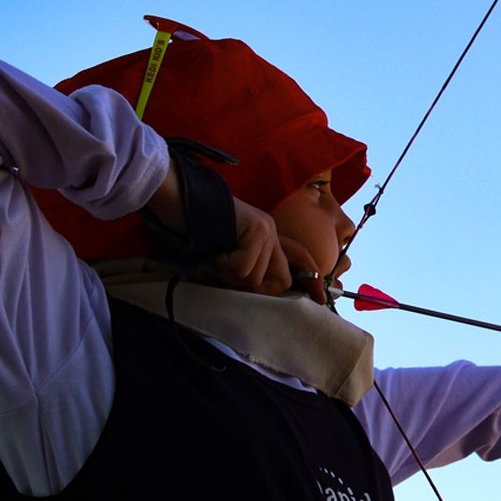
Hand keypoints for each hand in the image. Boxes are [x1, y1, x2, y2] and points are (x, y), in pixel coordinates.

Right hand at [206, 198, 326, 303]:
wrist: (179, 200)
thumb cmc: (198, 232)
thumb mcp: (225, 257)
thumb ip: (245, 271)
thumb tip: (258, 294)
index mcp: (268, 237)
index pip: (300, 260)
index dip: (310, 282)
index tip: (321, 300)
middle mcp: (271, 233)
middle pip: (279, 280)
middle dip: (254, 287)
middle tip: (227, 274)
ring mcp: (265, 230)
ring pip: (254, 277)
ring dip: (229, 274)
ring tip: (216, 257)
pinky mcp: (256, 229)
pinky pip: (242, 268)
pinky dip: (223, 265)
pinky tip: (215, 250)